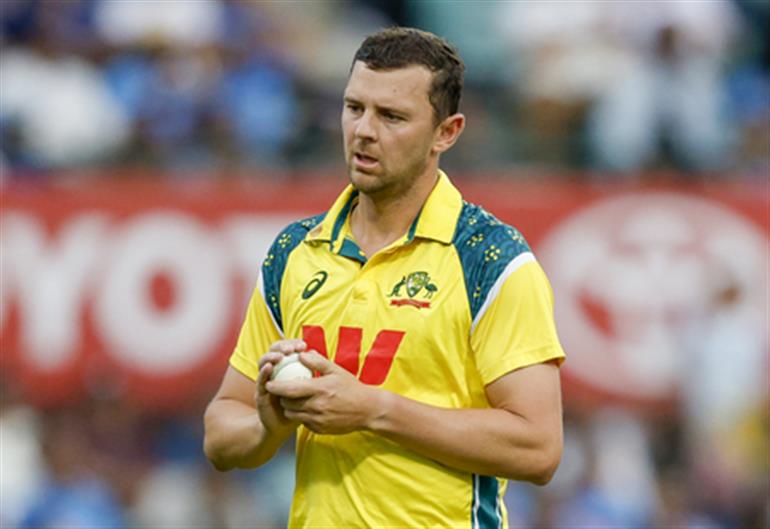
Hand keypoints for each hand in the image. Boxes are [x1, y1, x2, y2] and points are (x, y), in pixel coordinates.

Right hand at [255, 339, 306, 435]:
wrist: (287, 425)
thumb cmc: (302, 404)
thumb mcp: (310, 385)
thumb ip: (311, 369)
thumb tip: (314, 351)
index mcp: (285, 367)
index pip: (287, 349)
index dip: (292, 344)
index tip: (303, 345)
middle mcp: (274, 372)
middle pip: (273, 352)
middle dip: (281, 347)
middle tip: (291, 349)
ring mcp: (265, 381)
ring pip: (263, 363)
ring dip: (270, 357)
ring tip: (280, 356)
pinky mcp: (260, 393)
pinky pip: (260, 381)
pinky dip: (263, 372)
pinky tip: (269, 367)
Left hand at [265, 351, 382, 434]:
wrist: (368, 410)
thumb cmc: (352, 388)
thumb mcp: (336, 371)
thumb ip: (317, 361)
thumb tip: (301, 354)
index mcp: (319, 389)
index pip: (289, 389)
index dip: (276, 386)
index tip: (269, 382)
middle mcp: (316, 406)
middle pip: (288, 404)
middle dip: (281, 397)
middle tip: (282, 390)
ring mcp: (317, 420)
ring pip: (293, 414)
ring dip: (290, 407)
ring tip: (294, 399)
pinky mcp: (319, 429)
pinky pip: (303, 422)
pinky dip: (302, 415)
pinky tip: (308, 408)